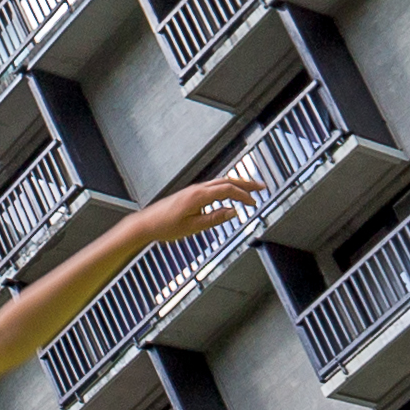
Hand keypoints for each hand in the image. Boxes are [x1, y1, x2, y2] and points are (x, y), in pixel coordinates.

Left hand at [129, 171, 260, 247]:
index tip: (254, 203)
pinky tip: (231, 193)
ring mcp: (194, 190)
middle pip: (227, 181)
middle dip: (246, 184)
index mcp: (199, 196)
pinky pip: (213, 186)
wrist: (147, 223)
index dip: (243, 196)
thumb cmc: (166, 227)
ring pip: (220, 182)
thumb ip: (214, 219)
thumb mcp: (193, 227)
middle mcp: (198, 189)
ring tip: (251, 189)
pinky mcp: (191, 194)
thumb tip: (232, 212)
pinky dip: (227, 187)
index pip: (228, 190)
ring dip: (237, 184)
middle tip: (262, 187)